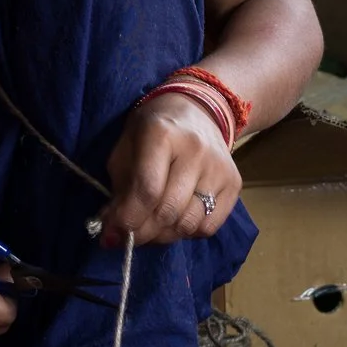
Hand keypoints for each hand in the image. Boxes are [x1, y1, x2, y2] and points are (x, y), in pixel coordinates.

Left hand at [100, 98, 242, 247]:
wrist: (198, 109)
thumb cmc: (153, 128)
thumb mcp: (126, 146)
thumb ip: (118, 188)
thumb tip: (113, 231)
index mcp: (162, 134)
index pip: (147, 190)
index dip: (128, 219)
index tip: (111, 236)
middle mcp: (195, 150)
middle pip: (168, 211)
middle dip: (142, 233)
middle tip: (128, 237)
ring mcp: (219, 168)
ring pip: (189, 223)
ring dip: (163, 236)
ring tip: (150, 229)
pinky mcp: (234, 183)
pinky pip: (209, 226)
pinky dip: (188, 233)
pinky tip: (175, 221)